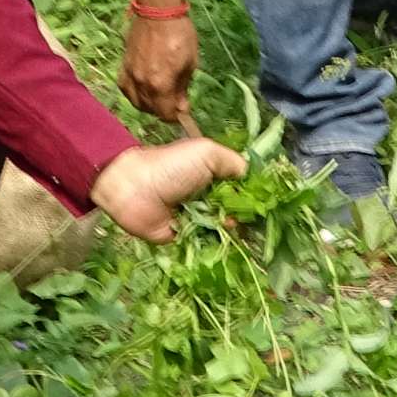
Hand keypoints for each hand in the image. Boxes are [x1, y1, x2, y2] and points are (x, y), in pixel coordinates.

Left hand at [91, 135, 247, 241]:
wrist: (134, 189)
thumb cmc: (170, 166)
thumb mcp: (206, 153)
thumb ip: (232, 162)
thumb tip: (251, 175)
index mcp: (212, 175)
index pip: (239, 188)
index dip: (251, 194)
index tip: (262, 200)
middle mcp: (206, 197)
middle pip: (234, 209)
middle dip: (242, 213)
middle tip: (242, 214)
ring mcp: (196, 218)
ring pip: (222, 227)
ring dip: (229, 228)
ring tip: (227, 224)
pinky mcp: (184, 237)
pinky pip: (205, 243)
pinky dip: (213, 243)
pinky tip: (219, 238)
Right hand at [120, 10, 200, 127]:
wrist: (158, 11)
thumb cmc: (180, 34)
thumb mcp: (190, 62)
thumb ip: (183, 88)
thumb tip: (181, 107)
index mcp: (160, 83)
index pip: (166, 114)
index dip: (176, 115)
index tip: (183, 110)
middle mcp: (142, 83)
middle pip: (151, 110)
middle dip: (164, 110)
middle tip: (174, 100)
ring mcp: (130, 75)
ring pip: (136, 102)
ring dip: (149, 104)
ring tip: (160, 96)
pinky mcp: (123, 66)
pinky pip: (126, 89)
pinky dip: (135, 94)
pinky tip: (144, 89)